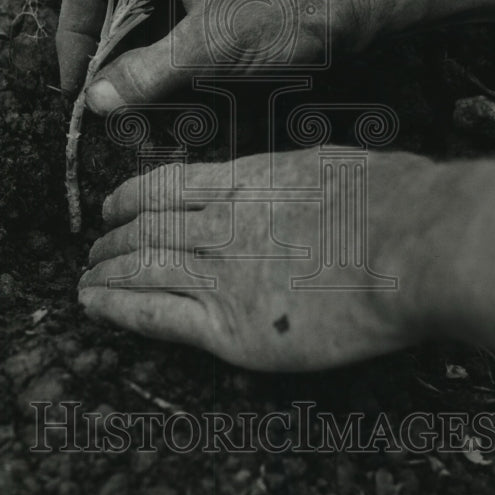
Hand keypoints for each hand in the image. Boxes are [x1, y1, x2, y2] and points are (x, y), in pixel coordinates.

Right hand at [56, 0, 494, 113]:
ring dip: (136, 56)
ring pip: (140, 11)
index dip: (73, 34)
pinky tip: (171, 84)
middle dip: (106, 51)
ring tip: (140, 101)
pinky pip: (170, 16)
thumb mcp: (214, 47)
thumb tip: (95, 102)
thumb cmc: (296, 8)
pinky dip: (164, 51)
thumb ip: (149, 74)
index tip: (75, 84)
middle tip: (107, 100)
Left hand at [78, 149, 494, 370]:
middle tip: (94, 249)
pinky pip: (155, 315)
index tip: (112, 205)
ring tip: (85, 280)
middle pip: (143, 228)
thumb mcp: (325, 165)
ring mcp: (219, 276)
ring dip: (105, 273)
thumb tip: (275, 179)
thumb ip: (285, 177)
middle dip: (111, 239)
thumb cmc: (387, 202)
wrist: (409, 249)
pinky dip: (117, 308)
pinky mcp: (231, 329)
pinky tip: (93, 305)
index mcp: (243, 182)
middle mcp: (219, 225)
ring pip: (139, 268)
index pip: (163, 186)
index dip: (128, 197)